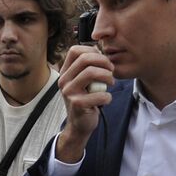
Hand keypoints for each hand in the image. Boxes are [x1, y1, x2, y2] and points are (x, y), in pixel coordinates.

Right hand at [54, 44, 114, 162]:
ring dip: (107, 77)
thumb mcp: (82, 82)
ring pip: (91, 72)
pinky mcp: (77, 104)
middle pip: (85, 59)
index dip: (92, 51)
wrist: (79, 125)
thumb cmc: (85, 101)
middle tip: (111, 71)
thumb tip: (98, 50)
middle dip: (104, 62)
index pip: (75, 50)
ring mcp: (69, 92)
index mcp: (65, 73)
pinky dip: (108, 97)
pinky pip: (99, 94)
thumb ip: (87, 67)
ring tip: (110, 84)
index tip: (102, 61)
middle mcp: (64, 81)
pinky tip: (106, 101)